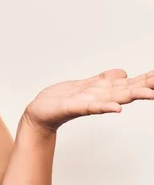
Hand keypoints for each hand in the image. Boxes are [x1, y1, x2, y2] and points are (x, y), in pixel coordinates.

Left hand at [23, 68, 153, 134]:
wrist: (41, 112)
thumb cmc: (63, 99)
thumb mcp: (86, 85)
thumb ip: (104, 80)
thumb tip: (124, 73)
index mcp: (104, 90)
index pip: (130, 83)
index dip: (146, 79)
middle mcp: (101, 98)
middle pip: (128, 90)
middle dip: (146, 86)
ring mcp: (89, 103)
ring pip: (115, 99)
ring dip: (132, 96)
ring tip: (150, 94)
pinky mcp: (75, 107)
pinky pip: (92, 107)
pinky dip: (104, 107)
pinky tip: (116, 108)